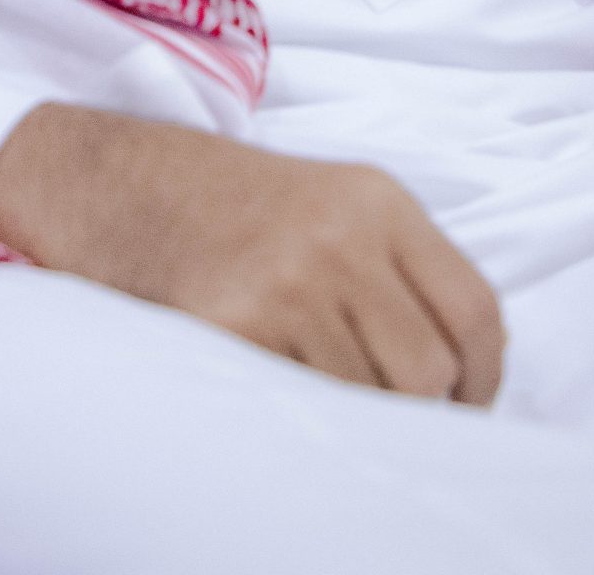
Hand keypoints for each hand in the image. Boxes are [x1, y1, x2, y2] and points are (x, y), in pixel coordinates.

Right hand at [0, 100, 503, 403]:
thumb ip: (394, 270)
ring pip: (367, 399)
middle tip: (378, 410)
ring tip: (313, 390)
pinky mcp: (232, 326)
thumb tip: (453, 378)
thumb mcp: (328, 204)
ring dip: (349, 415)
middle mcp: (341, 237)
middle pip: (428, 371)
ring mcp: (287, 283)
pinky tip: (271, 390)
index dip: (482, 379)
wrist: (112, 179)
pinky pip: (297, 404)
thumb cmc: (226, 205)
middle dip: (415, 409)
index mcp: (377, 200)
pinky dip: (294, 413)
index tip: (463, 406)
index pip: (476, 311)